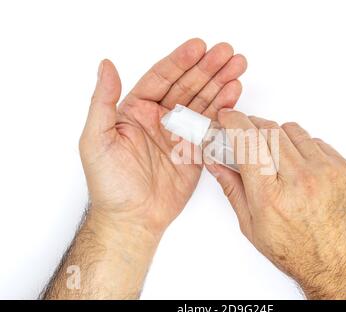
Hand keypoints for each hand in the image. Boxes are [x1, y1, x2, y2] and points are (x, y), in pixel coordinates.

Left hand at [80, 39, 246, 237]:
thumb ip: (102, 101)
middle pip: (187, 85)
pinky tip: (234, 93)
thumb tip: (105, 66)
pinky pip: (211, 126)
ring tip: (238, 66)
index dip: (181, 61)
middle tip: (227, 53)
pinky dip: (224, 109)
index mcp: (136, 110)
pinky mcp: (195, 150)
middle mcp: (160, 117)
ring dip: (220, 83)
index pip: (161, 78)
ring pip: (203, 102)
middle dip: (208, 68)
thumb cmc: (110, 184)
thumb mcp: (96, 139)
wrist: (132, 218)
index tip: (199, 47)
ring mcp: (179, 133)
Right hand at [207, 110, 345, 298]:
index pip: (247, 143)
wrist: (340, 263)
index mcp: (271, 197)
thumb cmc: (297, 251)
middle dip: (251, 126)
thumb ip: (233, 189)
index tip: (227, 117)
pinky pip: (314, 141)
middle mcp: (300, 180)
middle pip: (268, 130)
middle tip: (245, 135)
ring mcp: (324, 171)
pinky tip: (299, 166)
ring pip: (292, 130)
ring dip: (277, 136)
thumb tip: (217, 163)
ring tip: (276, 157)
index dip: (233, 122)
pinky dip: (301, 147)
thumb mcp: (253, 226)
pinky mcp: (342, 168)